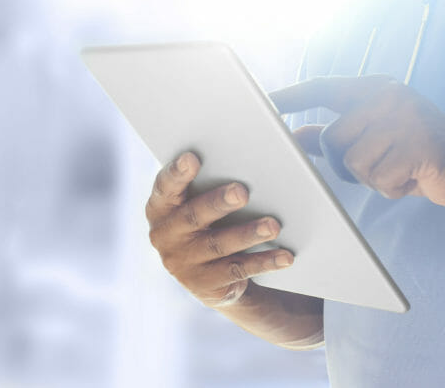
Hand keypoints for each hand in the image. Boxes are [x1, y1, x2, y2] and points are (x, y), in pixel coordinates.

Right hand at [145, 152, 294, 308]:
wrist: (210, 275)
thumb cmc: (209, 222)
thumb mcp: (201, 203)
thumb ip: (210, 184)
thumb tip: (249, 165)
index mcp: (160, 208)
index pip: (165, 187)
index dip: (177, 173)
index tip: (192, 158)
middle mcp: (165, 236)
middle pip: (194, 216)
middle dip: (218, 203)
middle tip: (241, 192)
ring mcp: (182, 264)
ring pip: (219, 245)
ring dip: (248, 234)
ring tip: (273, 226)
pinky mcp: (204, 286)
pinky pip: (237, 270)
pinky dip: (264, 262)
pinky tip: (284, 256)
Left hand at [271, 76, 444, 208]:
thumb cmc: (419, 157)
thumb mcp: (377, 141)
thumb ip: (337, 136)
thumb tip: (295, 135)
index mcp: (378, 89)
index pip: (323, 88)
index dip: (291, 96)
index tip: (263, 102)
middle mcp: (389, 95)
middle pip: (332, 138)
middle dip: (345, 165)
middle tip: (379, 168)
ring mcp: (404, 117)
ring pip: (352, 161)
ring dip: (371, 178)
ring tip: (399, 171)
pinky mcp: (416, 144)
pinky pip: (376, 177)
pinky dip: (390, 188)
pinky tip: (412, 179)